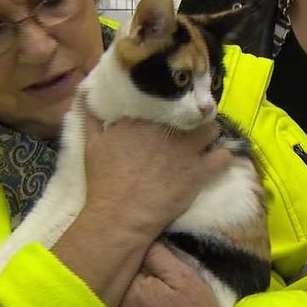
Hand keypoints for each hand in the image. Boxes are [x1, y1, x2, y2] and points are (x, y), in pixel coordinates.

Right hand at [82, 113, 230, 235]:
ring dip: (210, 135)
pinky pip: (223, 158)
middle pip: (192, 113)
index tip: (169, 113)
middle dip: (193, 119)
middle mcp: (168, 130)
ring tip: (206, 142)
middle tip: (190, 128)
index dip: (170, 107)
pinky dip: (222, 158)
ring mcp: (186, 151)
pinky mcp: (199, 172)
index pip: (165, 101)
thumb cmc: (104, 180)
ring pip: (212, 130)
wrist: (120, 214)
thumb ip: (90, 116)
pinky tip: (216, 161)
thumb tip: (84, 92)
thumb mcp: (91, 143)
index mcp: (143, 119)